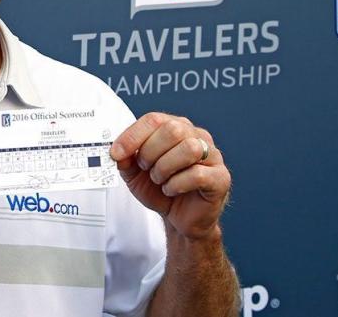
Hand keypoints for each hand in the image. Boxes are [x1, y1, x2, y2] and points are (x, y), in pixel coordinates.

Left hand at [109, 112, 230, 239]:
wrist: (180, 217)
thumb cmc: (161, 189)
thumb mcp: (134, 174)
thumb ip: (125, 159)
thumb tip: (118, 151)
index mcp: (176, 128)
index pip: (154, 119)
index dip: (132, 136)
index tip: (116, 153)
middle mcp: (197, 136)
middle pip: (172, 129)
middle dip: (150, 152)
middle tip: (146, 169)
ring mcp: (212, 156)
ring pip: (189, 148)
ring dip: (165, 168)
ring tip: (160, 180)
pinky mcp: (220, 178)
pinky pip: (198, 174)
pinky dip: (177, 184)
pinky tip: (172, 189)